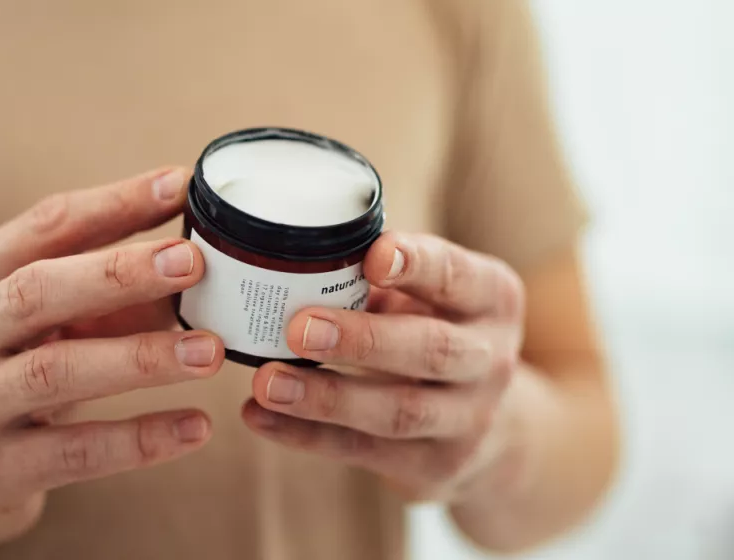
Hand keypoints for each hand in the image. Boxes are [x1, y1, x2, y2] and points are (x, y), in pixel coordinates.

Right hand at [0, 168, 224, 554]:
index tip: (179, 185)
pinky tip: (196, 427)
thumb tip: (194, 266)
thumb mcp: (33, 327)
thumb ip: (101, 298)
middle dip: (119, 272)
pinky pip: (75, 452)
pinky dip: (140, 438)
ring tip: (210, 350)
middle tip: (193, 262)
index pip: (43, 227)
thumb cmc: (2, 377)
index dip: (113, 204)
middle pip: (37, 290)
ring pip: (55, 371)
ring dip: (140, 357)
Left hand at [242, 231, 525, 502]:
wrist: (491, 427)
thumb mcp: (427, 297)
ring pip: (398, 412)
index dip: (419, 265)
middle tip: (299, 328)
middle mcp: (489, 360)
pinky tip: (260, 416)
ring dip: (326, 397)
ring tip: (268, 381)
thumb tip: (291, 254)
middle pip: (432, 351)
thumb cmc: (435, 331)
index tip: (374, 255)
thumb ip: (379, 277)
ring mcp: (467, 420)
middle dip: (364, 340)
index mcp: (492, 300)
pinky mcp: (433, 466)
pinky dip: (306, 434)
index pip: (458, 277)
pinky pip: (362, 451)